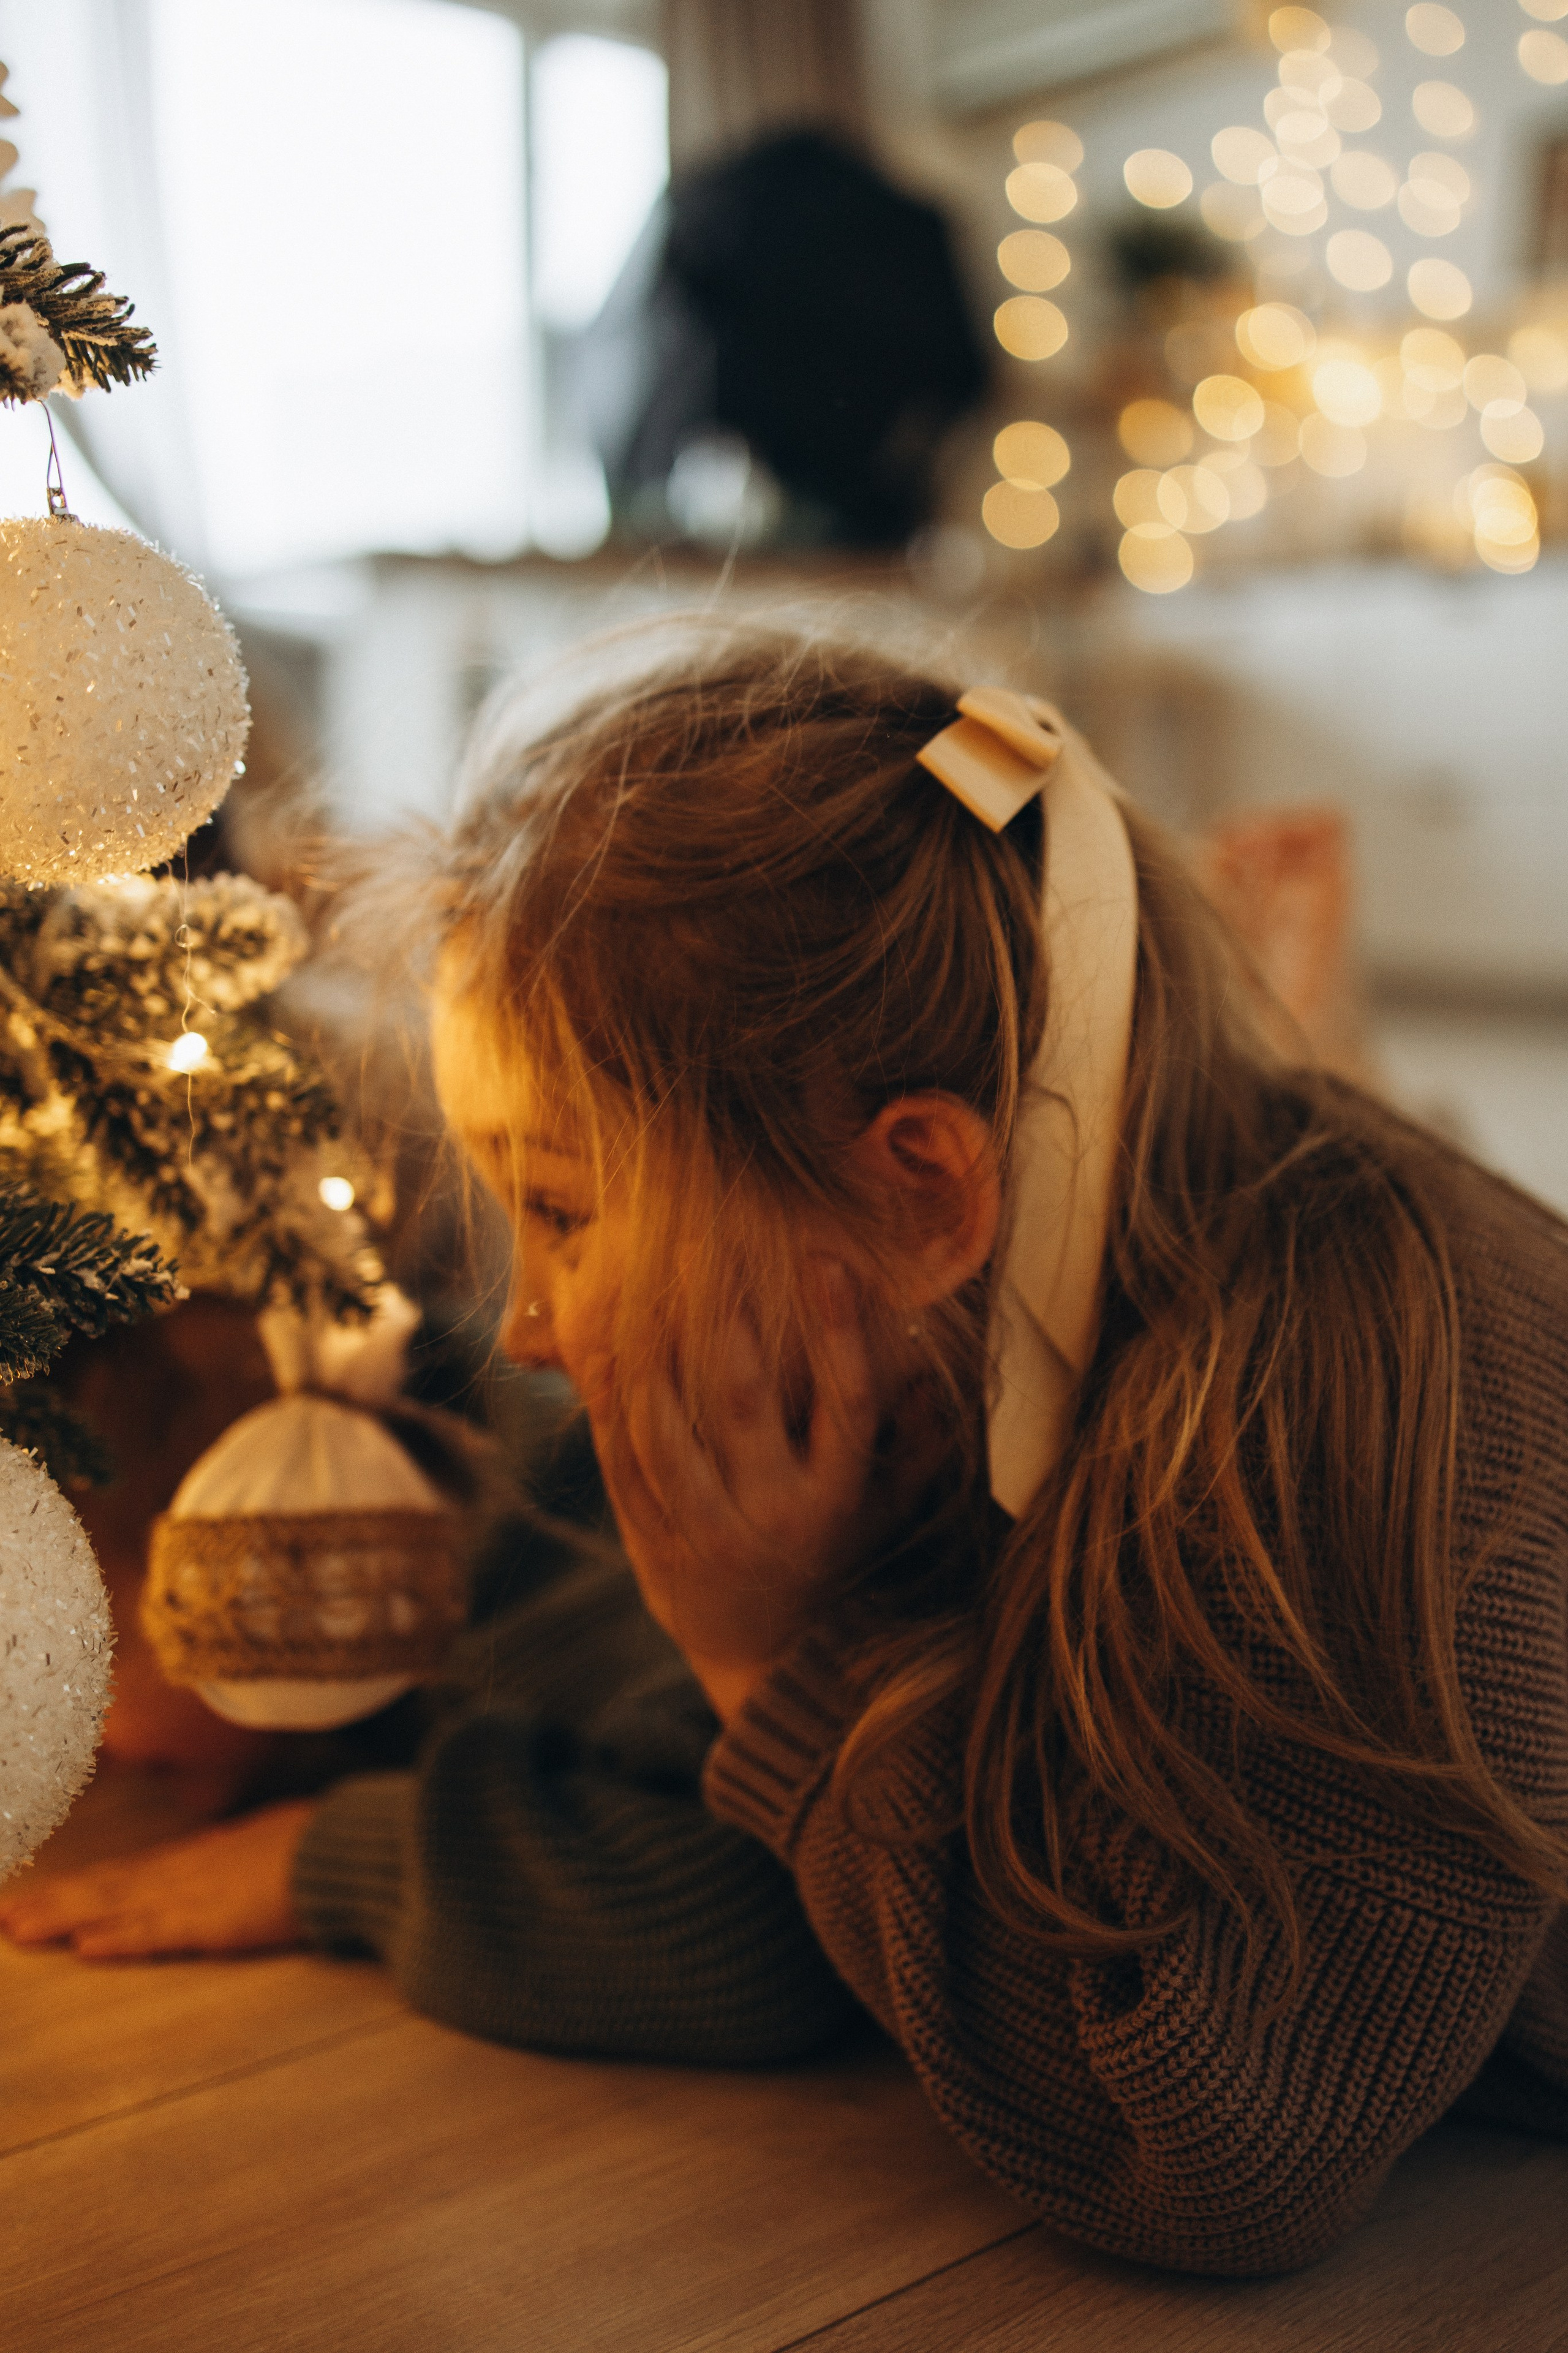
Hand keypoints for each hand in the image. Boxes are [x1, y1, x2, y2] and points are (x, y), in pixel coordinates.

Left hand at [0, 1799, 315, 1958]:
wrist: (352, 1845)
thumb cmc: (323, 1843)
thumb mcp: (273, 1845)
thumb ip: (244, 1860)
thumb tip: (234, 1866)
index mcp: (201, 1857)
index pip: (126, 1874)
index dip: (79, 1886)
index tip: (37, 1896)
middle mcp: (187, 1871)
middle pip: (106, 1886)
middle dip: (52, 1902)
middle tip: (2, 1916)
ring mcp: (197, 1894)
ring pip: (116, 1906)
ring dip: (64, 1918)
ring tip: (17, 1929)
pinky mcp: (217, 1921)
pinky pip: (159, 1933)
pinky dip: (121, 1940)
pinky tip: (86, 1947)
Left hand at [572, 1266, 932, 1718]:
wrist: (767, 1653)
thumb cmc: (836, 1552)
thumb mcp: (886, 1508)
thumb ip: (915, 1443)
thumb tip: (934, 1366)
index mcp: (838, 1495)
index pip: (847, 1400)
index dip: (839, 1329)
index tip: (826, 1259)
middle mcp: (775, 1513)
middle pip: (744, 1400)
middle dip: (725, 1317)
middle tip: (706, 1240)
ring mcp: (710, 1532)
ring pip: (668, 1431)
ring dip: (650, 1353)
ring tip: (641, 1281)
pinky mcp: (655, 1544)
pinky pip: (624, 1465)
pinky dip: (608, 1406)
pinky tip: (599, 1348)